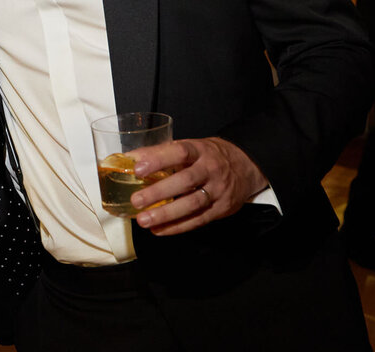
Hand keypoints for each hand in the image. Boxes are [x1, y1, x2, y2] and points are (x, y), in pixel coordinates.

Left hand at [128, 137, 267, 235]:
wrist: (245, 165)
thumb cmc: (208, 156)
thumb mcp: (190, 146)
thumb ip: (162, 152)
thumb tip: (129, 158)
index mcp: (200, 150)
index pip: (179, 152)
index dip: (159, 160)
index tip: (138, 169)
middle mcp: (210, 169)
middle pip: (185, 181)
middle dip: (158, 192)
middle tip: (136, 200)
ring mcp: (218, 190)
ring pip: (192, 204)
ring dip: (166, 214)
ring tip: (144, 220)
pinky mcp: (222, 209)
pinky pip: (199, 220)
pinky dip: (178, 227)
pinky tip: (159, 229)